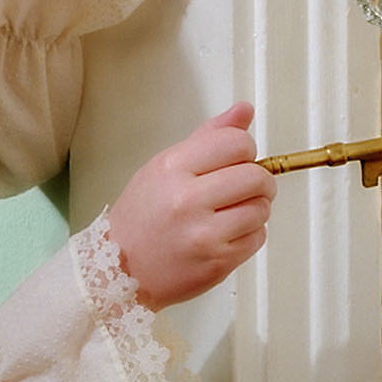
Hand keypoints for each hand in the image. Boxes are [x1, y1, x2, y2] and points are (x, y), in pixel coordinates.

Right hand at [104, 104, 273, 309]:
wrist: (120, 271)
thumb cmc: (141, 218)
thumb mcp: (164, 167)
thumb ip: (208, 138)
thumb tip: (244, 110)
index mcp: (173, 168)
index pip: (236, 143)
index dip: (244, 150)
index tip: (236, 161)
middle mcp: (187, 200)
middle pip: (256, 177)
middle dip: (259, 181)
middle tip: (244, 188)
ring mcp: (204, 234)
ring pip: (261, 209)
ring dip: (255, 209)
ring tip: (231, 214)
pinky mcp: (217, 262)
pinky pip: (258, 238)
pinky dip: (250, 235)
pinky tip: (226, 234)